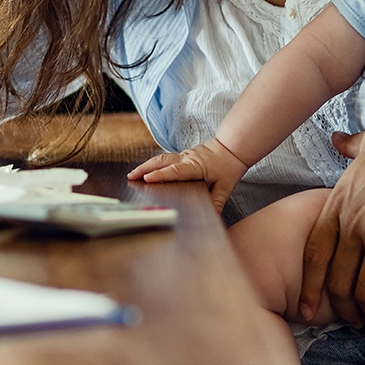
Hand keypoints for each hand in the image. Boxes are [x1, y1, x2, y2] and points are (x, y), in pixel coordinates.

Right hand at [128, 139, 246, 213]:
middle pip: (162, 161)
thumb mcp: (226, 186)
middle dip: (145, 168)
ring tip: (133, 174)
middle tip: (131, 177)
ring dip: (146, 165)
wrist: (233, 147)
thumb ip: (218, 201)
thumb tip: (213, 217)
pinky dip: (154, 164)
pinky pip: (165, 158)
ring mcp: (184, 155)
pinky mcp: (183, 155)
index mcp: (196, 166)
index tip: (147, 178)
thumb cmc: (229, 166)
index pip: (176, 170)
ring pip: (161, 158)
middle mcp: (187, 158)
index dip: (161, 175)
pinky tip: (146, 170)